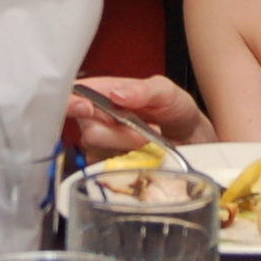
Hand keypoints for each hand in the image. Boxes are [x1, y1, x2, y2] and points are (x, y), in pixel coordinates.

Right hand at [63, 74, 211, 157]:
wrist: (189, 138)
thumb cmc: (174, 109)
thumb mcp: (165, 91)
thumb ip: (142, 90)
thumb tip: (117, 94)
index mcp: (103, 92)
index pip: (74, 95)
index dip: (72, 102)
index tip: (87, 108)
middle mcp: (96, 118)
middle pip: (90, 131)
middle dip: (121, 135)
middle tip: (145, 132)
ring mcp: (100, 144)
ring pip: (101, 153)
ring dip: (129, 149)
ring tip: (149, 141)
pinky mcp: (107, 166)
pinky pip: (108, 170)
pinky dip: (130, 164)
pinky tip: (144, 156)